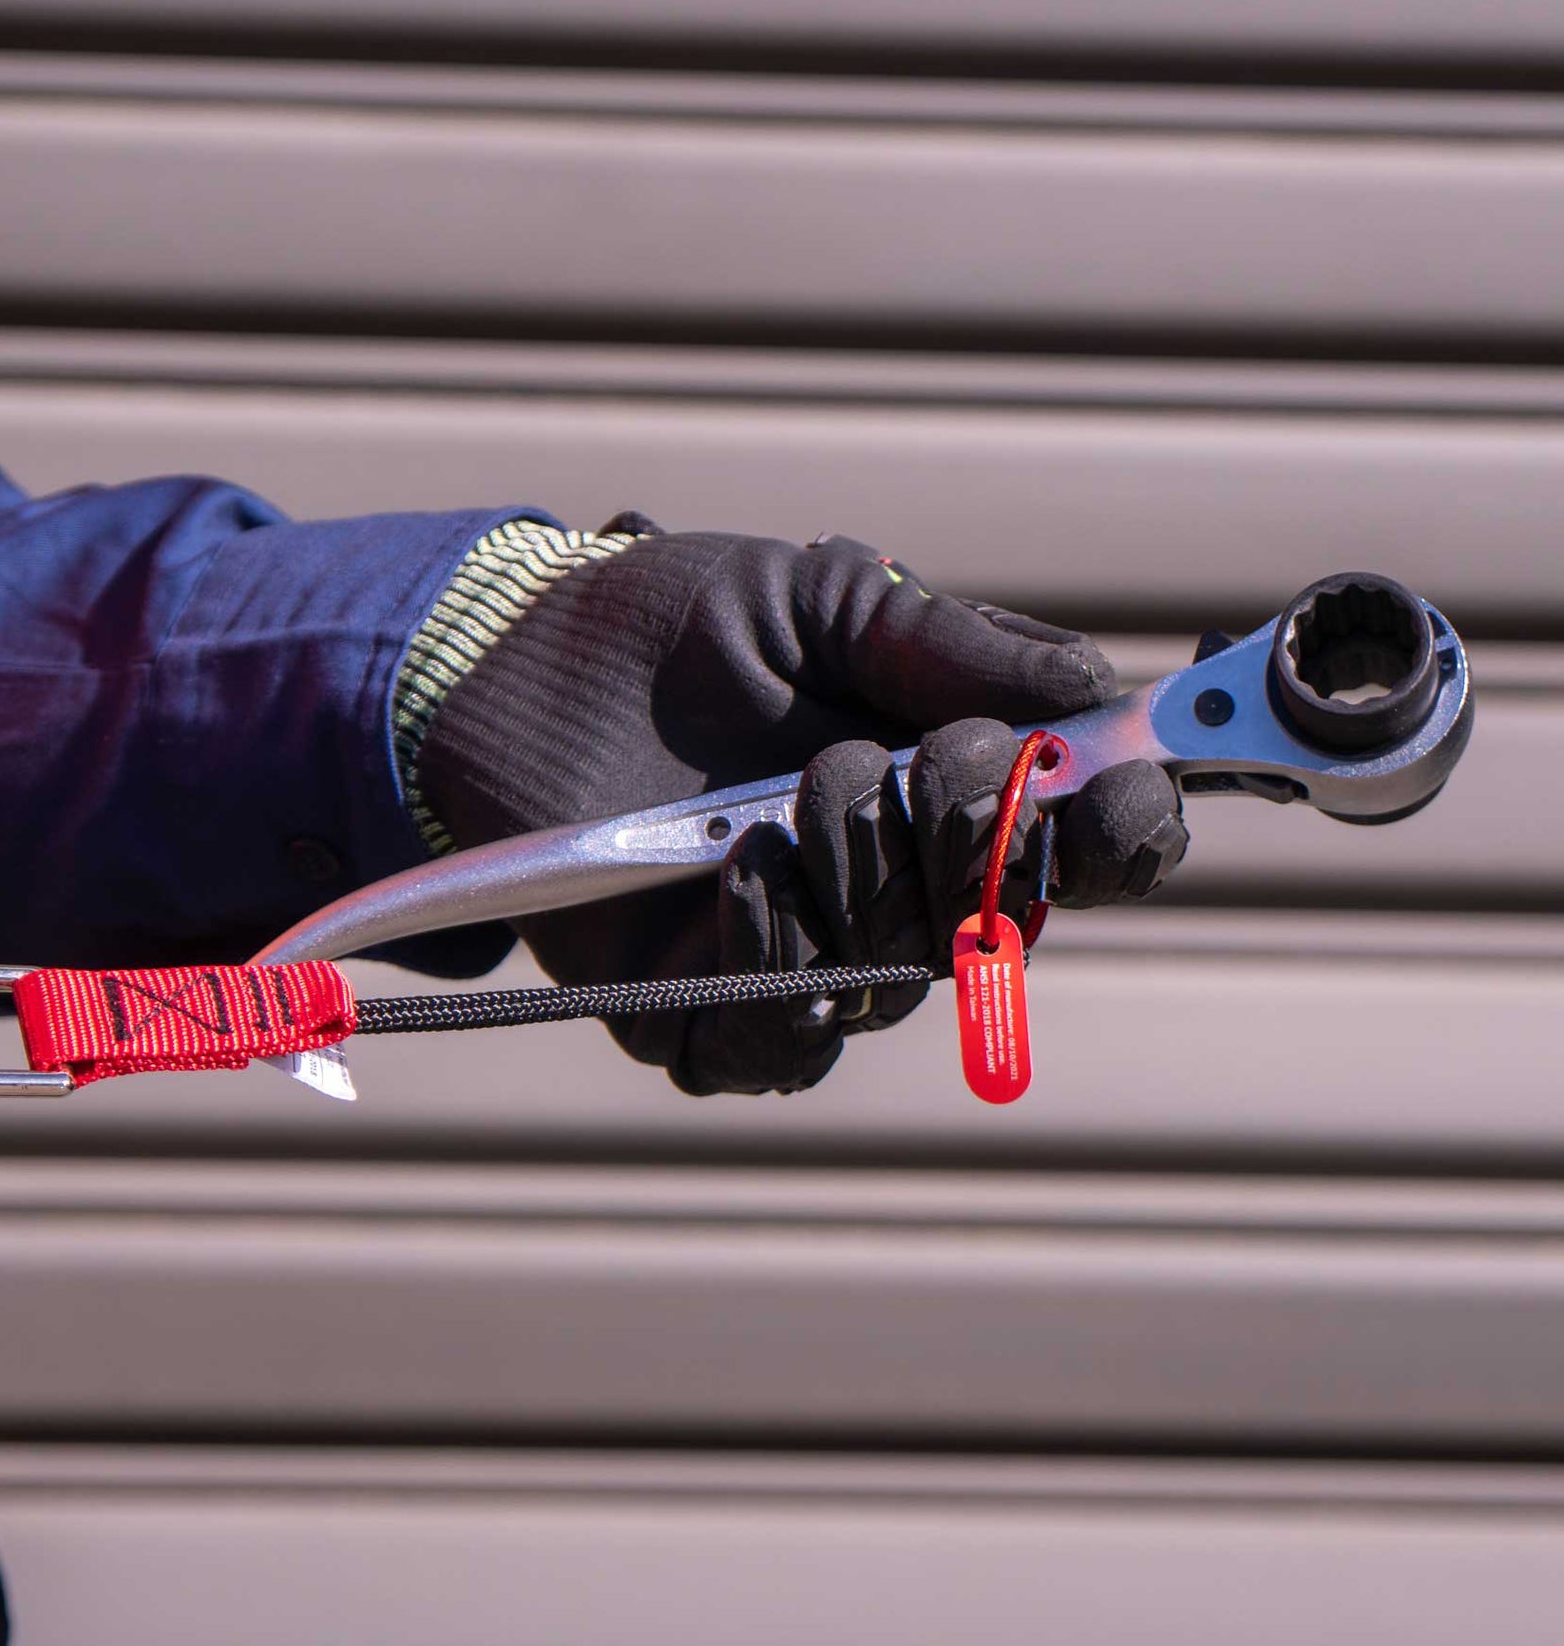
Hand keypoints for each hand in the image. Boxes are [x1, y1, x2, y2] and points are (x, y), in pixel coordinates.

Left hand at [415, 525, 1186, 1093]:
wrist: (519, 668)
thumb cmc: (674, 627)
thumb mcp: (825, 602)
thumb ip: (955, 647)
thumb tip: (1100, 695)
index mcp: (948, 794)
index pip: (1084, 852)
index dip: (1125, 835)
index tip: (1122, 793)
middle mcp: (893, 890)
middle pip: (1005, 929)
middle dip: (987, 841)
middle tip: (935, 759)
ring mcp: (803, 960)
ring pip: (898, 983)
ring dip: (872, 878)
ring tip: (801, 786)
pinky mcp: (701, 1014)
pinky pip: (781, 1043)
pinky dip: (780, 962)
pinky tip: (744, 873)